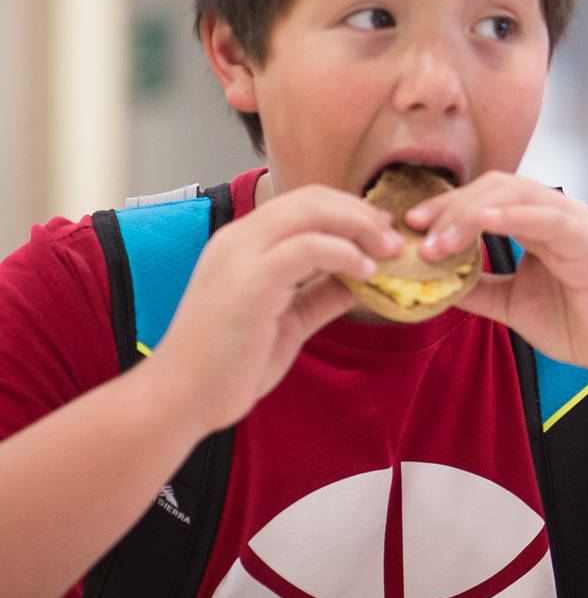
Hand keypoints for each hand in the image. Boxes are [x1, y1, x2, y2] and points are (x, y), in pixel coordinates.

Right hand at [151, 185, 402, 435]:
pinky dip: (344, 253)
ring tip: (390, 252)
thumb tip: (365, 279)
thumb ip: (322, 295)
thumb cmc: (231, 364)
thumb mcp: (289, 320)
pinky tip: (365, 272)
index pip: (303, 203)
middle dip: (362, 213)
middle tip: (395, 238)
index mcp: (243, 243)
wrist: (182, 398)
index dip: (349, 210)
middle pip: (312, 198)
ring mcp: (240, 255)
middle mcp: (239, 239)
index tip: (383, 233)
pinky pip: (307, 247)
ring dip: (360, 227)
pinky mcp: (250, 279)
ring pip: (311, 212)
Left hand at [407, 172, 587, 388]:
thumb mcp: (513, 305)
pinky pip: (545, 218)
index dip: (446, 206)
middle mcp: (557, 215)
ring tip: (435, 240)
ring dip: (468, 212)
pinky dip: (510, 215)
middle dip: (448, 204)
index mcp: (540, 224)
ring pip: (514, 194)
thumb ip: (479, 288)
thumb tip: (432, 283)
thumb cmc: (584, 327)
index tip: (409, 227)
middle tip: (412, 228)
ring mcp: (575, 225)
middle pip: (494, 186)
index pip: (487, 197)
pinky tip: (480, 222)